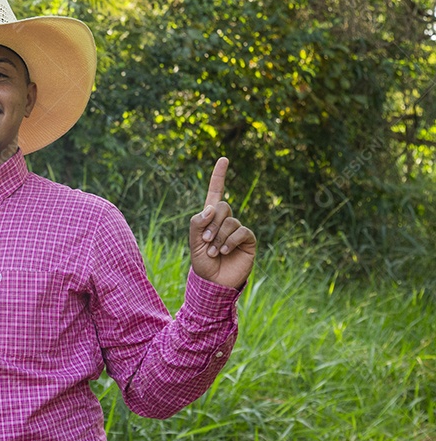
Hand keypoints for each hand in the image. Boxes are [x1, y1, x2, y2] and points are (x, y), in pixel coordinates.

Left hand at [189, 157, 255, 288]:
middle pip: (222, 206)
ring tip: (214, 252)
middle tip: (205, 241)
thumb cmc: (202, 262)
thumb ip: (198, 222)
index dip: (219, 176)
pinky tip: (225, 251)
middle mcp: (226, 220)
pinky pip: (241, 231)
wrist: (213, 283)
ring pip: (230, 221)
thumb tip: (212, 207)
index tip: (224, 158)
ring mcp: (237, 229)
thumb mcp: (193, 241)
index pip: (215, 192)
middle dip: (211, 224)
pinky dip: (230, 240)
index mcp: (211, 218)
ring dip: (219, 237)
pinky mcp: (248, 240)